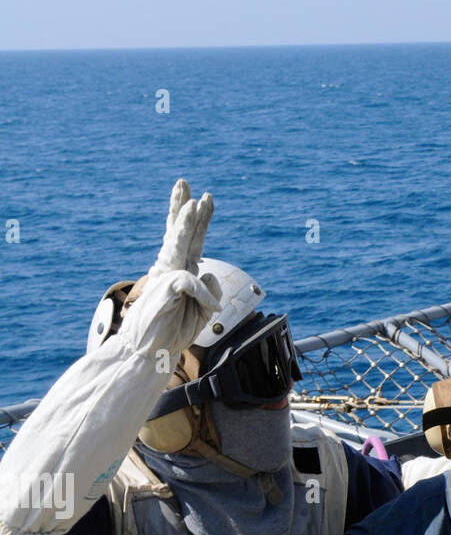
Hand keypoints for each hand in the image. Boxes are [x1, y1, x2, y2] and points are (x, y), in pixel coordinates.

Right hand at [118, 179, 220, 360]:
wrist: (152, 351)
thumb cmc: (174, 330)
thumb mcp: (202, 312)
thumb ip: (209, 292)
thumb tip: (209, 273)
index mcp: (181, 272)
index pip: (191, 242)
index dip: (198, 221)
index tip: (205, 199)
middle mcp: (171, 270)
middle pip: (178, 234)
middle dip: (182, 208)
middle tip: (183, 182)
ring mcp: (165, 277)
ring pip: (178, 246)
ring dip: (186, 226)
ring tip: (194, 204)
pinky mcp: (164, 289)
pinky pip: (190, 283)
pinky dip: (204, 294)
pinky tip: (213, 308)